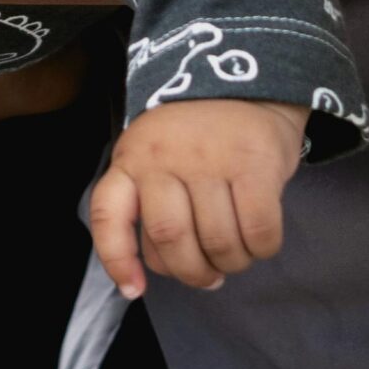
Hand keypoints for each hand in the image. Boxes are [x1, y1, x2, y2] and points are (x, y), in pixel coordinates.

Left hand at [89, 98, 307, 297]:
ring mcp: (210, 158)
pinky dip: (260, 249)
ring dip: (231, 263)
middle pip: (171, 240)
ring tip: (235, 251)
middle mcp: (164, 156)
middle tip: (209, 274)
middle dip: (193, 273)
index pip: (108, 211)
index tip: (134, 290)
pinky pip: (258, 233)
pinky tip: (259, 237)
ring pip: (218, 243)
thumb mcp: (156, 155)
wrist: (244, 79)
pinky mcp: (255, 163)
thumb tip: (157, 274)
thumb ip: (152, 204)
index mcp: (132, 157)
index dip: (116, 257)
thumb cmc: (196, 134)